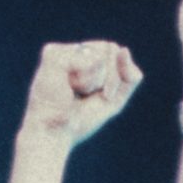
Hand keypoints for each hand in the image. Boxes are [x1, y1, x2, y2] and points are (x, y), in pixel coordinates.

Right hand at [18, 40, 142, 145]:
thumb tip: (124, 49)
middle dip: (111, 78)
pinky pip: (91, 59)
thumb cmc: (79, 120)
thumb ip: (129, 76)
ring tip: (77, 92)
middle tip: (91, 96)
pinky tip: (69, 88)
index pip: (114, 52)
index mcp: (84, 59)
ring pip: (103, 52)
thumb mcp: (114, 99)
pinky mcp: (53, 54)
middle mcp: (71, 51)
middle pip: (111, 48)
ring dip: (97, 80)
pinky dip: (86, 80)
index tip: (104, 97)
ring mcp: (61, 51)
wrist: (55, 134)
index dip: (117, 76)